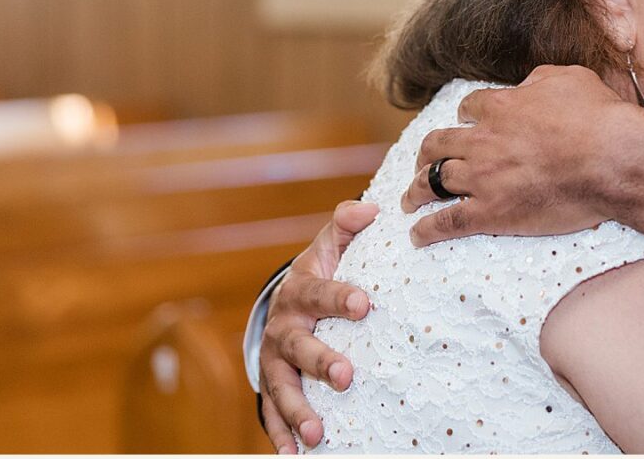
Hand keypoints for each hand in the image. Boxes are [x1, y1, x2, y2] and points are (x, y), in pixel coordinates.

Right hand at [258, 200, 377, 454]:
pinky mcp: (271, 385)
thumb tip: (371, 209)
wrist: (288, 300)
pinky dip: (281, 435)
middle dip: (320, 361)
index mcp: (301, 289)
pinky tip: (296, 455)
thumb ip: (347, 224)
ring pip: (281, 387)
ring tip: (317, 434)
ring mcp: (274, 360)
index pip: (320, 292)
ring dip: (298, 411)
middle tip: (346, 375)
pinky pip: (273, 413)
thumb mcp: (331, 245)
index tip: (365, 304)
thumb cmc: (323, 271)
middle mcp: (283, 326)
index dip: (340, 297)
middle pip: (298, 346)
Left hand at [401, 65, 627, 245]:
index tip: (465, 124)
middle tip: (421, 163)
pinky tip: (417, 236)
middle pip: (437, 144)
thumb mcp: (569, 78)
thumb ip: (539, 79)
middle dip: (425, 154)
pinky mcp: (491, 213)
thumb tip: (526, 86)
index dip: (464, 117)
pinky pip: (447, 222)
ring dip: (415, 191)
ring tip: (409, 200)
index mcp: (501, 107)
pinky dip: (427, 230)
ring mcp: (483, 178)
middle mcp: (483, 141)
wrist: (612, 159)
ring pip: (433, 181)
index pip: (468, 109)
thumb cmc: (599, 117)